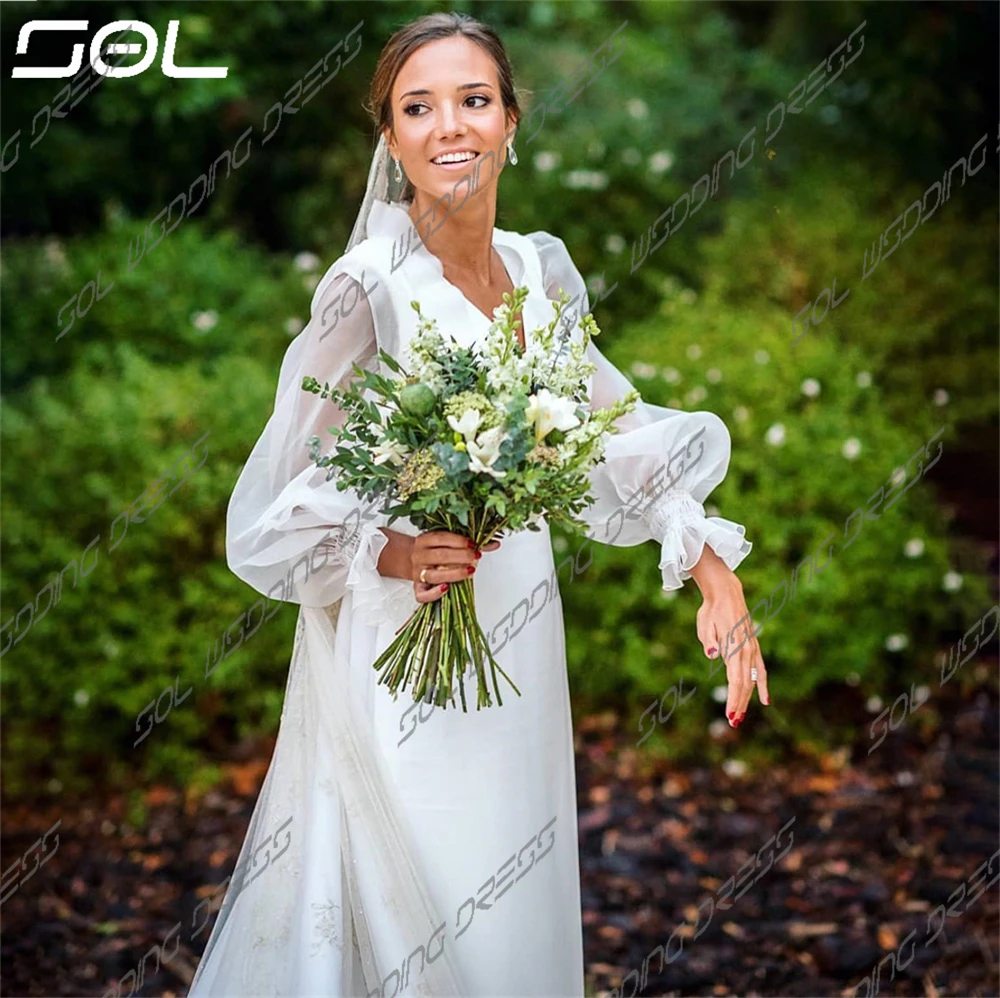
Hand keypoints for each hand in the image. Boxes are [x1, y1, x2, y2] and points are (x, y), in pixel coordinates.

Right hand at [411, 530, 500, 603]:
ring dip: (454, 574)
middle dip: (460, 556)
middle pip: (439, 556)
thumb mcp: (447, 542)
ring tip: (470, 571)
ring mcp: (417, 573)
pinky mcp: (417, 588)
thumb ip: (470, 543)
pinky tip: (447, 588)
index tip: (473, 544)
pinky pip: (422, 594)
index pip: (441, 538)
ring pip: (433, 575)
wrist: (410, 559)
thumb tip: (494, 544)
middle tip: (475, 556)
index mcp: (425, 540)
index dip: (458, 541)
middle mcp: (419, 555)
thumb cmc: (433, 550)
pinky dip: (434, 593)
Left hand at [689, 549, 769, 726]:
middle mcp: (746, 651)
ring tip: (741, 717)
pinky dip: (763, 685)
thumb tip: (712, 654)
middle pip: (744, 684)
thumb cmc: (711, 611)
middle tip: (733, 723)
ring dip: (747, 699)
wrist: (726, 594)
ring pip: (752, 680)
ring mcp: (752, 649)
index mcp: (734, 647)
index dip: (733, 698)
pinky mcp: (754, 647)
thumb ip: (709, 641)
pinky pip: (760, 670)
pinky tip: (766, 700)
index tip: (729, 714)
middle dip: (739, 704)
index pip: (735, 680)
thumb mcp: (704, 624)